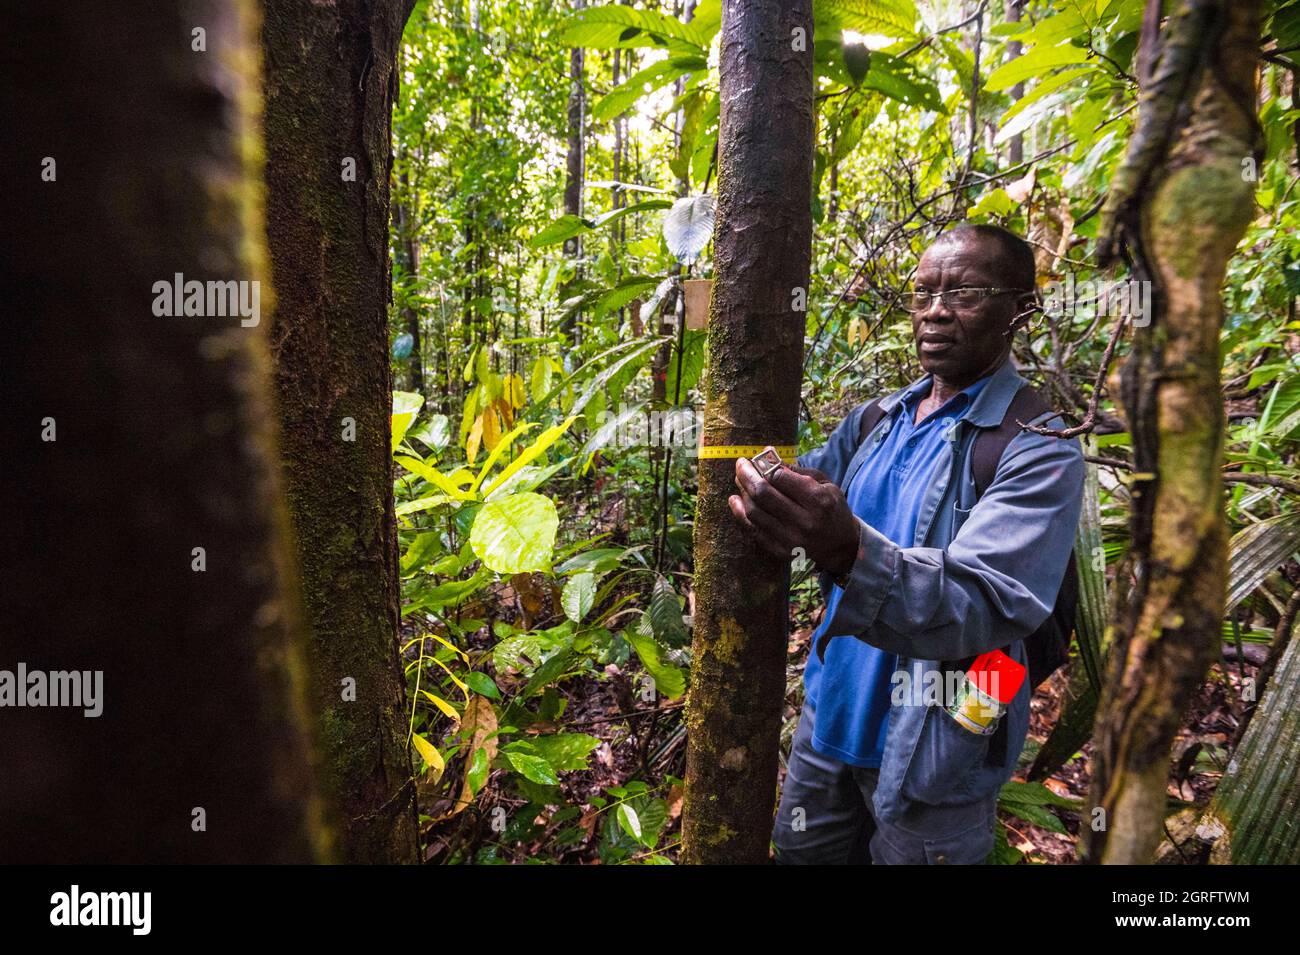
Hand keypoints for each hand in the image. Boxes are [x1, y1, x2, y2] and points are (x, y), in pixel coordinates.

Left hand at [727, 457, 859, 574]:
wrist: (841, 546)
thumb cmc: (831, 508)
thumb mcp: (824, 484)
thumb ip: (797, 471)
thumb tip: (767, 456)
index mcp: (817, 500)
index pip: (779, 478)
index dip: (763, 466)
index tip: (755, 458)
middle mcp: (804, 521)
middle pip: (763, 494)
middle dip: (746, 475)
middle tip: (740, 465)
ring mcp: (791, 539)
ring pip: (754, 512)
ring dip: (742, 493)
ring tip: (740, 481)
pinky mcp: (781, 551)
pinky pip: (753, 530)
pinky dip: (740, 514)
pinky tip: (735, 500)